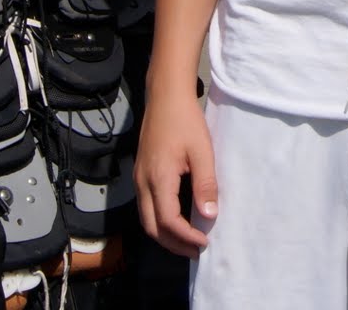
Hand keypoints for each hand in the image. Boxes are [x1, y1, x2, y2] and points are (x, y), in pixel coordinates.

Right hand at [134, 88, 216, 256]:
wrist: (165, 97)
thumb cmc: (185, 121)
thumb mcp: (202, 152)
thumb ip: (205, 185)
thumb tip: (208, 216)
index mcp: (158, 179)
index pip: (168, 222)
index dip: (186, 238)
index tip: (205, 243)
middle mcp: (142, 183)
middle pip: (152, 228)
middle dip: (173, 244)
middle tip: (197, 251)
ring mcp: (139, 179)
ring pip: (146, 219)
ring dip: (166, 235)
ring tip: (189, 240)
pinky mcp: (140, 174)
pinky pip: (146, 207)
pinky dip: (160, 221)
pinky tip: (178, 220)